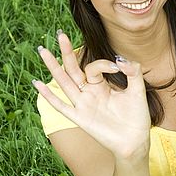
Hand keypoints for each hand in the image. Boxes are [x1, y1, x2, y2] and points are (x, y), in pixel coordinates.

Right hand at [33, 32, 150, 158]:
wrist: (135, 141)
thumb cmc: (136, 117)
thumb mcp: (138, 91)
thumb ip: (133, 72)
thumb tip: (120, 59)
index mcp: (101, 85)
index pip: (93, 67)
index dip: (103, 63)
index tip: (118, 67)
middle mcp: (88, 93)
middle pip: (72, 69)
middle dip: (66, 52)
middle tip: (59, 34)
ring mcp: (82, 105)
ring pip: (63, 82)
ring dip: (53, 66)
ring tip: (42, 50)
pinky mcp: (80, 118)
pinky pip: (61, 106)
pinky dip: (49, 95)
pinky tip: (37, 83)